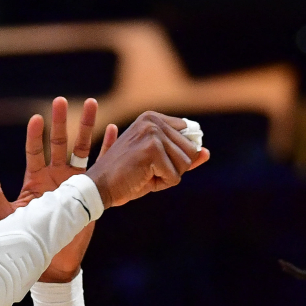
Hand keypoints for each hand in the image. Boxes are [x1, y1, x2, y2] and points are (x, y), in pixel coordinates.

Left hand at [0, 96, 113, 282]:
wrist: (49, 264)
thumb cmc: (24, 241)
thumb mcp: (5, 215)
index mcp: (35, 180)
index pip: (35, 150)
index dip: (35, 135)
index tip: (36, 118)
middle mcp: (55, 177)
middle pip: (59, 143)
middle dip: (61, 122)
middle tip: (61, 100)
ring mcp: (73, 183)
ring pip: (81, 149)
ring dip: (85, 127)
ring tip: (90, 104)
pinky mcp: (89, 193)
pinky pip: (101, 167)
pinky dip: (108, 149)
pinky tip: (114, 130)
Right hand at [87, 111, 209, 208]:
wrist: (98, 187)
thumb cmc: (126, 176)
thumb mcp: (158, 164)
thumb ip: (183, 157)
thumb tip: (207, 153)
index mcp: (153, 118)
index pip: (188, 137)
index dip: (176, 157)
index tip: (153, 161)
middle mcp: (153, 121)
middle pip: (190, 151)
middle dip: (174, 168)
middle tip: (148, 170)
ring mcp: (152, 133)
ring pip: (185, 164)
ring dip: (167, 176)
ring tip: (144, 174)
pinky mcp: (152, 150)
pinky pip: (174, 177)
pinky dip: (161, 184)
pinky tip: (142, 179)